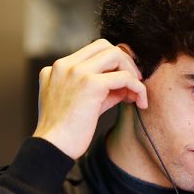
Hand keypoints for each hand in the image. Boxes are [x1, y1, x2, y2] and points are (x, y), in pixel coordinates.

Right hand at [33, 39, 147, 158]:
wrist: (52, 148)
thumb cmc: (66, 132)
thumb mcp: (80, 103)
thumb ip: (100, 89)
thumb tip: (127, 83)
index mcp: (57, 68)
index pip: (92, 51)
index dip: (112, 64)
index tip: (122, 82)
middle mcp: (65, 65)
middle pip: (104, 46)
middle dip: (124, 62)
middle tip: (134, 82)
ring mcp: (77, 72)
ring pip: (116, 54)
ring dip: (132, 72)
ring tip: (137, 94)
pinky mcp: (90, 84)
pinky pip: (124, 77)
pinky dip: (138, 88)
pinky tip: (141, 103)